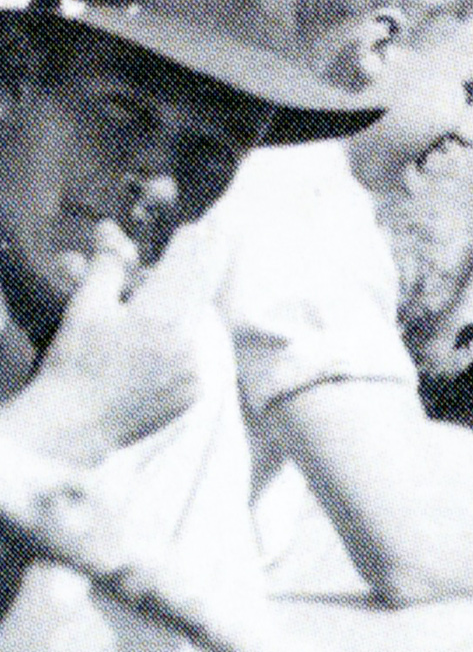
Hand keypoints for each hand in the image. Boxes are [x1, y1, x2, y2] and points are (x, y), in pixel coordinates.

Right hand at [22, 222, 198, 464]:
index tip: (196, 225)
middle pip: (204, 287)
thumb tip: (114, 233)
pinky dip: (187, 338)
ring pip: (201, 319)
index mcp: (161, 315)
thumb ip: (108, 269)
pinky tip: (171, 333)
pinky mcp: (195, 390)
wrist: (74, 427)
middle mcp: (187, 339)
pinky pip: (197, 352)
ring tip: (189, 282)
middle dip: (209, 259)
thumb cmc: (74, 364)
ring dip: (195, 300)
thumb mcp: (85, 309)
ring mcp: (195, 367)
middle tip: (220, 232)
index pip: (186, 264)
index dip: (191, 241)